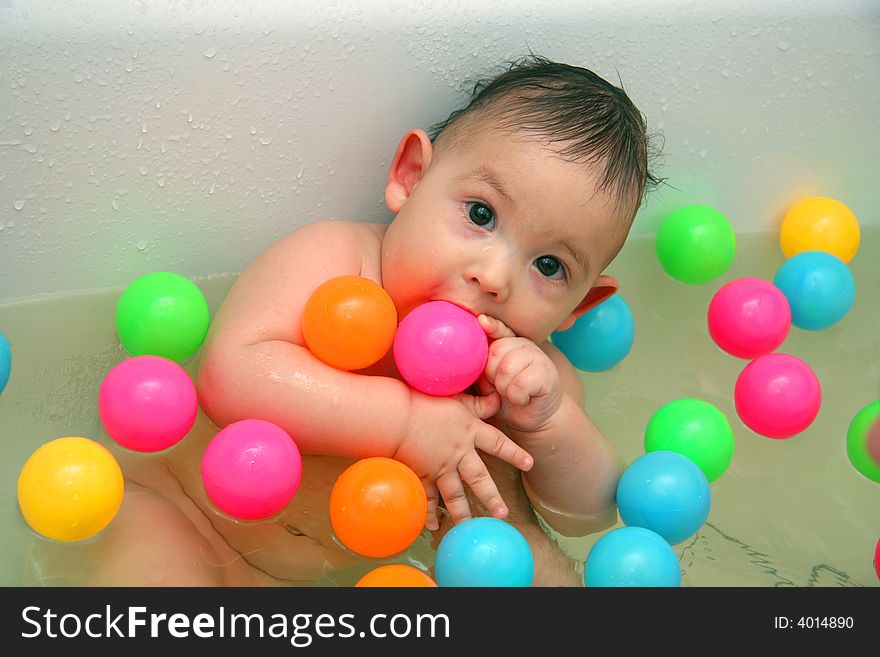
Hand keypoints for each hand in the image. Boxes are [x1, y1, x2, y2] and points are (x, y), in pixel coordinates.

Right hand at [394, 390, 532, 529]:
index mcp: (469, 432)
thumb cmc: (425, 401)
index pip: (498, 444)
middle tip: (503, 516)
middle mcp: (459, 453)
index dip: (514, 453)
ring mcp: (441, 466)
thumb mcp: (457, 399)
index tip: (530, 464)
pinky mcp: (423, 474)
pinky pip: (428, 497)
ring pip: (455, 495)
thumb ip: (479, 403)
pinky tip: (432, 526)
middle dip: (492, 498)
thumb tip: (498, 398)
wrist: (396, 416)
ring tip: (471, 529)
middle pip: (479, 479)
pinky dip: (429, 512)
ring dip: (463, 514)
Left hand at [478, 314, 563, 433]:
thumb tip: (466, 357)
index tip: (482, 321)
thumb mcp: (488, 379)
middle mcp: (524, 345)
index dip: (491, 325)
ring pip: (506, 369)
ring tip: (511, 393)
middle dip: (491, 375)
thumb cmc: (507, 395)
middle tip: (499, 386)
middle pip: (496, 352)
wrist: (534, 416)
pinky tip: (522, 398)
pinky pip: (519, 384)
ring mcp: (538, 357)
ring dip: (504, 388)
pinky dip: (516, 397)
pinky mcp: (547, 374)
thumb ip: (480, 365)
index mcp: (508, 342)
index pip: (498, 329)